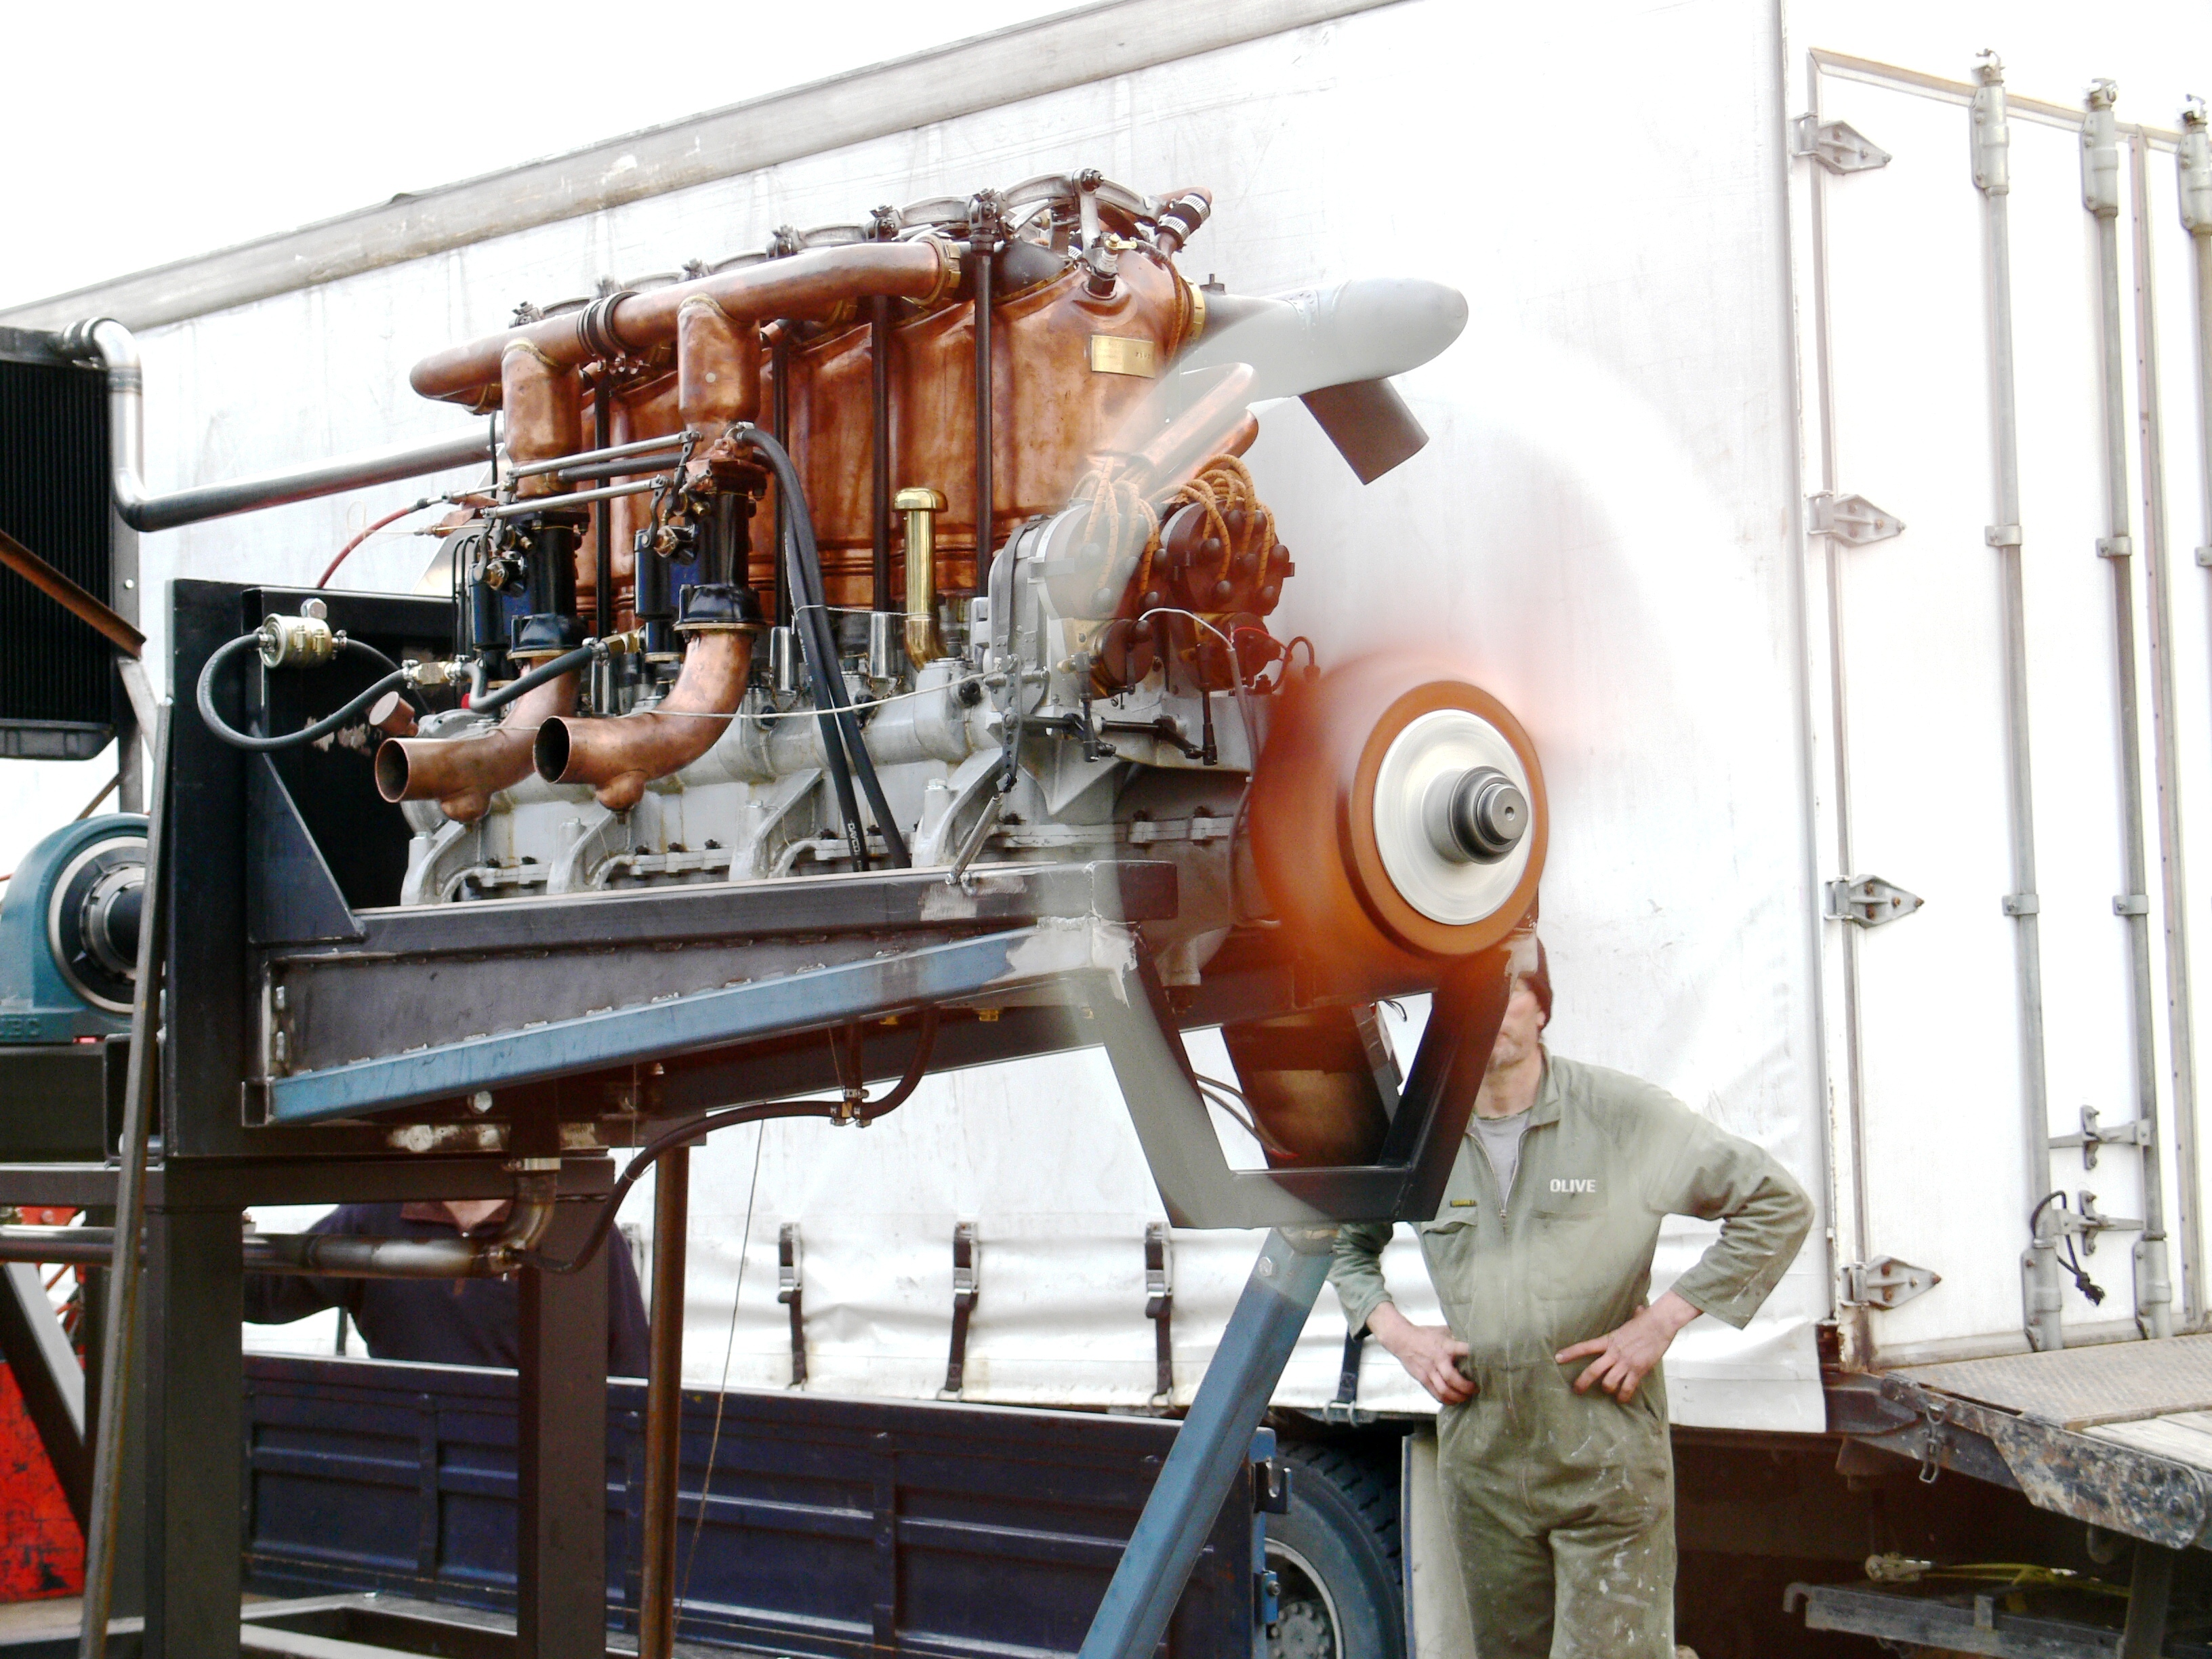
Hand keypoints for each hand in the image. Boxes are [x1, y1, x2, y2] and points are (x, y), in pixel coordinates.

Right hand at [1368, 1303, 1474, 1403]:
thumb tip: (1474, 1339)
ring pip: (1444, 1390)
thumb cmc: (1425, 1334)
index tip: (1486, 1362)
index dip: (1474, 1355)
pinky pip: (1436, 1394)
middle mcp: (1438, 1359)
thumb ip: (1456, 1336)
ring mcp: (1429, 1371)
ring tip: (1466, 1397)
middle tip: (1475, 1389)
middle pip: (1452, 1378)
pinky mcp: (1423, 1379)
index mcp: (1445, 1345)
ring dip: (1458, 1397)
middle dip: (1466, 1387)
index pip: (1462, 1349)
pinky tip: (1454, 1400)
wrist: (1402, 1339)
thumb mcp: (1442, 1331)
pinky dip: (1446, 1400)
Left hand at [1555, 1290, 1701, 1403]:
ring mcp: (1626, 1363)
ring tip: (1607, 1391)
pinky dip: (1623, 1396)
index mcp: (1609, 1340)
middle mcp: (1614, 1353)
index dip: (1571, 1353)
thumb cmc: (1647, 1321)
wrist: (1660, 1324)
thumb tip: (1638, 1309)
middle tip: (1576, 1390)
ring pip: (1609, 1382)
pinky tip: (1621, 1399)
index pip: (1585, 1347)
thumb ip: (1630, 1318)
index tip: (1558, 1358)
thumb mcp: (1632, 1320)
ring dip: (1606, 1389)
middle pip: (1593, 1371)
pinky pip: (1627, 1388)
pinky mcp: (1638, 1371)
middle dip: (1582, 1382)